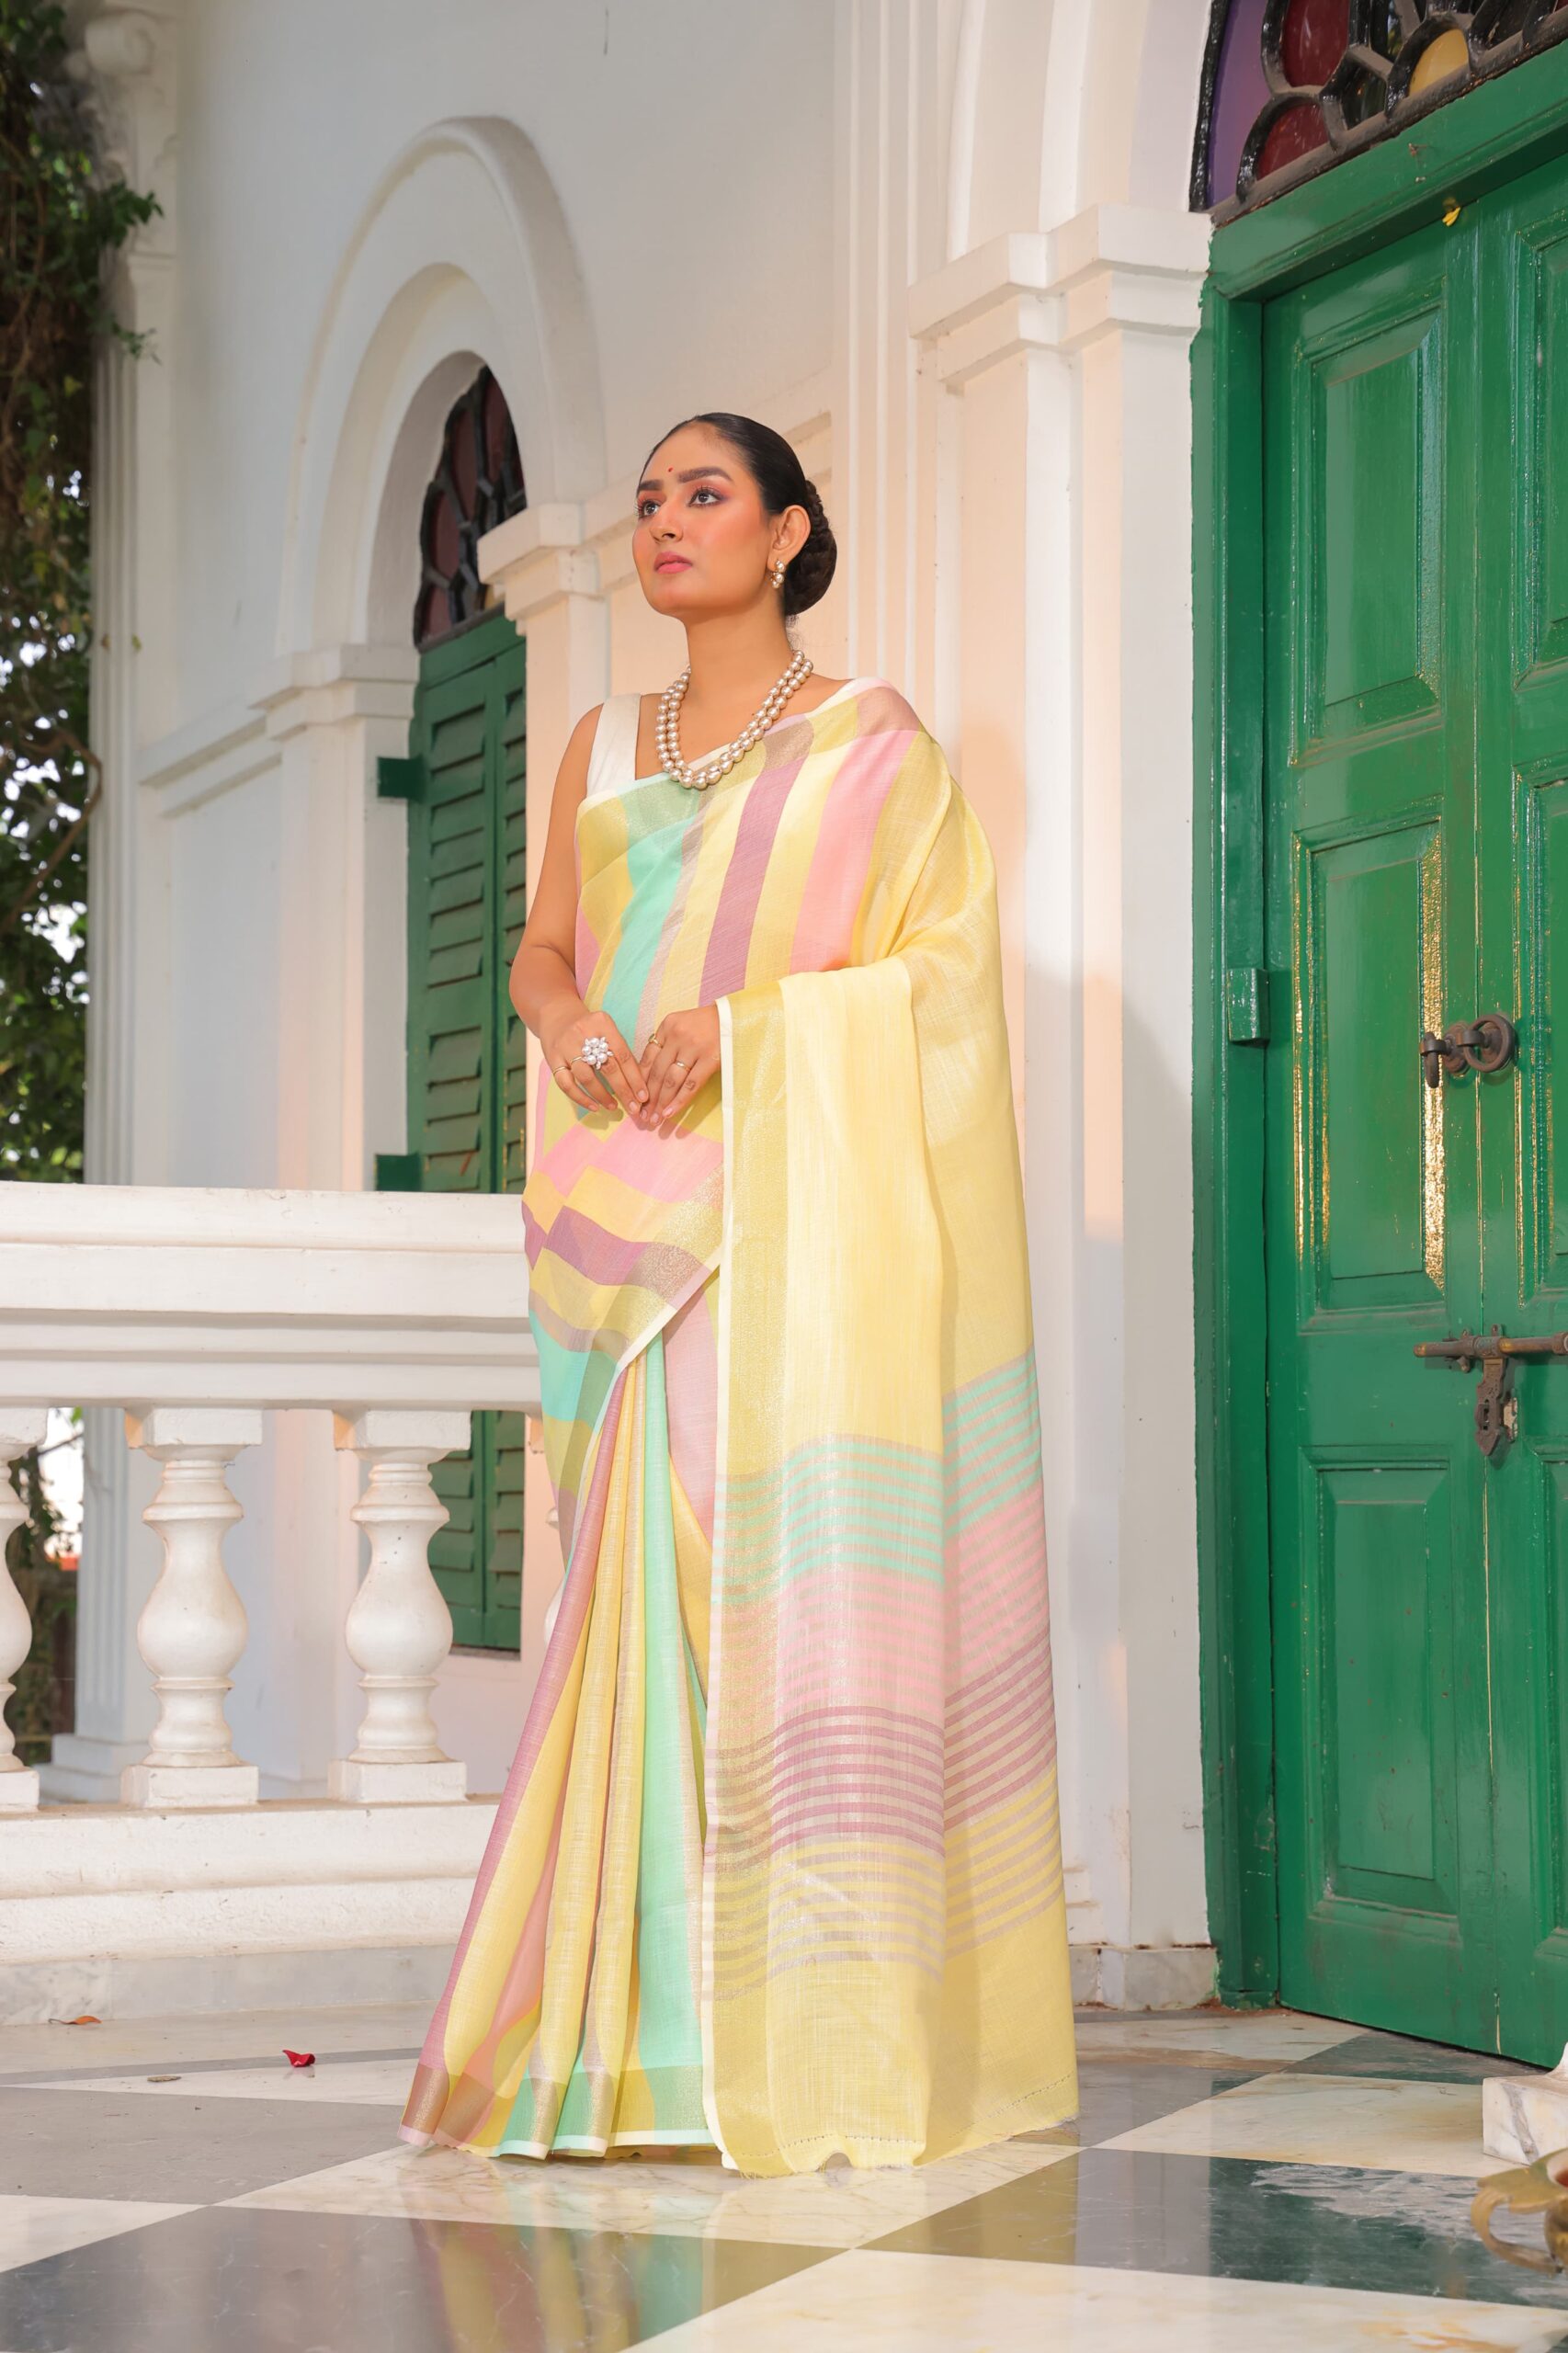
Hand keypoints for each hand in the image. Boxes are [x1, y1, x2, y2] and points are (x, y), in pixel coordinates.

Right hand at [540, 1001, 648, 1117]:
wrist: (556, 1017)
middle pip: (608, 1067)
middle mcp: (584, 1033)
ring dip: (602, 1096)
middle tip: (633, 1108)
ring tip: (613, 1107)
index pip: (624, 1055)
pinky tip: (593, 1106)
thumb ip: (619, 1050)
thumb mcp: (606, 1029)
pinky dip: (581, 1098)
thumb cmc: (589, 1029)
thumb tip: (638, 1083)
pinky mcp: (553, 1058)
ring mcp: (566, 1046)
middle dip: (623, 1091)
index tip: (643, 1096)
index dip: (635, 1078)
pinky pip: (566, 1084)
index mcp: (603, 1024)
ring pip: (587, 1078)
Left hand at [641, 1005, 720, 1126]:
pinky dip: (679, 1101)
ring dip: (661, 1102)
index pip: (647, 1057)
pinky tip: (670, 1113)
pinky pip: (691, 1084)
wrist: (736, 1016)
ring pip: (671, 1080)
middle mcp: (677, 1036)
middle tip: (642, 1115)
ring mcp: (694, 1047)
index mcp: (667, 1026)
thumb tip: (650, 1075)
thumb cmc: (708, 1024)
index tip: (635, 1097)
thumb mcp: (682, 1025)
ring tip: (654, 1119)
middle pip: (657, 1072)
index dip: (639, 1080)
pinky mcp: (710, 1059)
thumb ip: (667, 1044)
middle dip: (648, 1097)